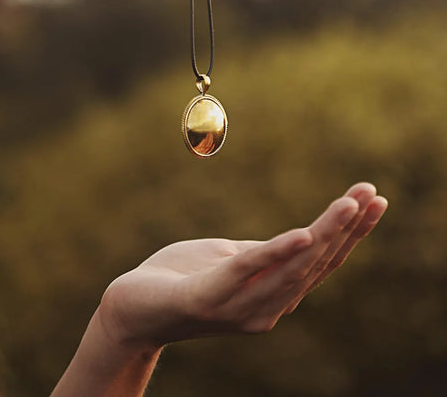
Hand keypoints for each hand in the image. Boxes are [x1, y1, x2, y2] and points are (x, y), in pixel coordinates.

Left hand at [99, 183, 387, 347]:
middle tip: (373, 194)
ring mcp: (239, 307)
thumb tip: (296, 237)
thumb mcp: (230, 259)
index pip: (321, 261)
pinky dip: (278, 253)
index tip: (373, 198)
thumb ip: (262, 255)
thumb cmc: (182, 278)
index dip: (351, 232)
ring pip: (291, 266)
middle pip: (316, 264)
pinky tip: (302, 234)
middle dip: (348, 228)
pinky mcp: (208, 298)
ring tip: (348, 204)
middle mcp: (265, 307)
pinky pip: (248, 272)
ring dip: (324, 233)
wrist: (130, 309)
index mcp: (272, 293)